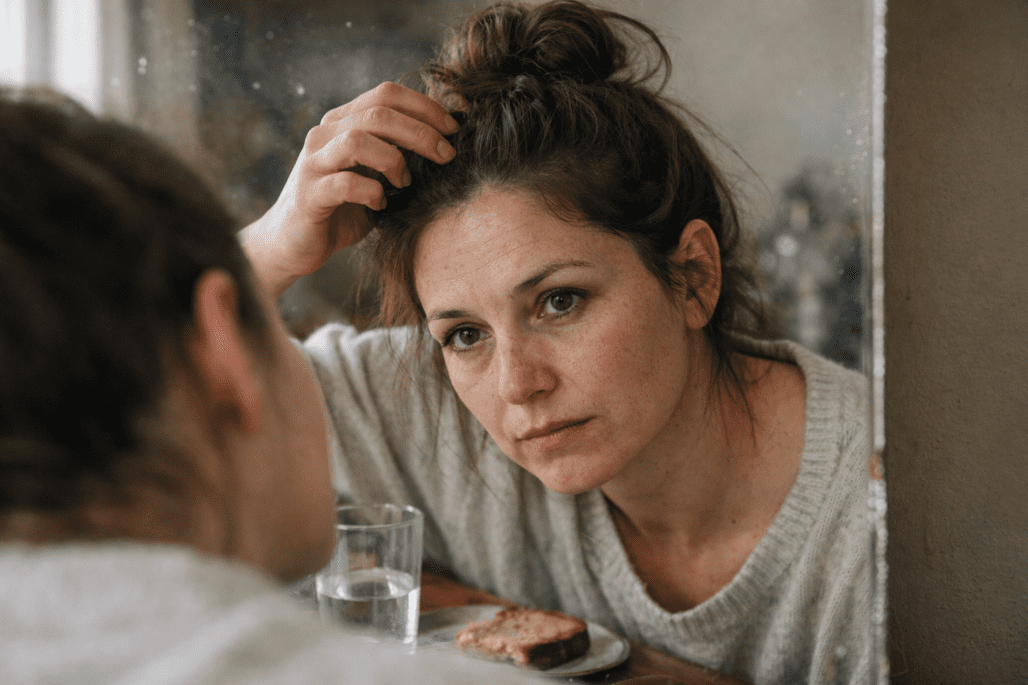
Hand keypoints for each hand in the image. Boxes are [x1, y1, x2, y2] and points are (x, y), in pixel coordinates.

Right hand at [244, 82, 458, 298]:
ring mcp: (313, 163)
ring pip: (359, 141)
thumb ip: (398, 154)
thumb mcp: (375, 175)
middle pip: (379, 113)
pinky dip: (372, 193)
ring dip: (393, 160)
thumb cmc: (342, 210)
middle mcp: (324, 134)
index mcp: (342, 122)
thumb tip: (445, 139)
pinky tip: (380, 205)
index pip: (386, 94)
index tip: (453, 129)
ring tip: (405, 182)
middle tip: (446, 155)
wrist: (293, 244)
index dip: (424, 106)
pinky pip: (346, 184)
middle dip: (421, 132)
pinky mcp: (309, 195)